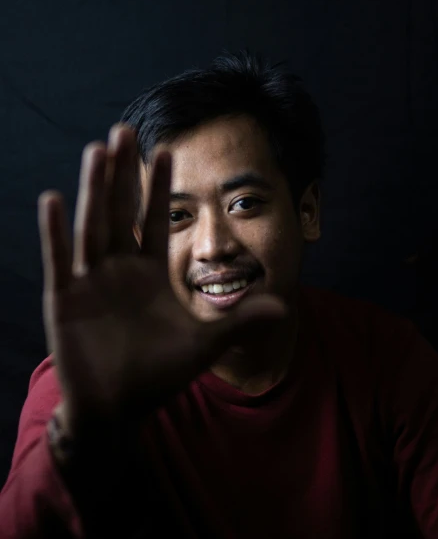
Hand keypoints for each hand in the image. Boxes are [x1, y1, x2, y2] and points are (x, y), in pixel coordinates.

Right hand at [38, 124, 284, 436]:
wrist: (118, 410)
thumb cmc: (157, 375)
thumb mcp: (203, 345)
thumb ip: (239, 322)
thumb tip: (284, 308)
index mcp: (149, 272)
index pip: (156, 219)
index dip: (160, 187)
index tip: (167, 150)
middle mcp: (119, 269)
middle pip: (121, 210)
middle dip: (124, 172)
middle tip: (125, 129)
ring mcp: (90, 281)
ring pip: (93, 226)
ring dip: (94, 188)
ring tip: (97, 149)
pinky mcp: (65, 300)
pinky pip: (61, 260)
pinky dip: (56, 232)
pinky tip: (53, 200)